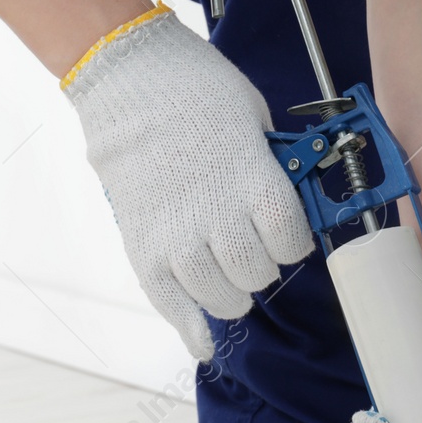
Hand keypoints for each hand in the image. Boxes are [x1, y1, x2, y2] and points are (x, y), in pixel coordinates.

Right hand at [64, 5, 313, 359]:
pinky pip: (170, 305)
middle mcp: (216, 215)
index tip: (287, 234)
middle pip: (258, 273)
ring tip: (229, 279)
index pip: (292, 240)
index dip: (296, 241)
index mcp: (253, 179)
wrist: (125, 79)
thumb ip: (270, 170)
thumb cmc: (195, 89)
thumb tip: (283, 205)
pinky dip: (190, 329)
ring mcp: (175, 236)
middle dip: (263, 265)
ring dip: (233, 296)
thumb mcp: (253, 118)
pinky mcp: (141, 247)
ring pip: (221, 297)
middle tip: (252, 250)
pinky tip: (204, 343)